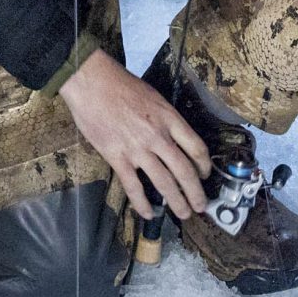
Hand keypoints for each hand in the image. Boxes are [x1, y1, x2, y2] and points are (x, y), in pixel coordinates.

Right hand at [57, 51, 209, 219]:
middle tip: (201, 206)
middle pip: (185, 171)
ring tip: (183, 213)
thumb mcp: (154, 97)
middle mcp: (158, 136)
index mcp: (170, 118)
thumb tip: (174, 139)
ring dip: (176, 202)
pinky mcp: (118, 158)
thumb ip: (166, 119)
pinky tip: (148, 213)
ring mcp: (138, 149)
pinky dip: (142, 203)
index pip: (197, 148)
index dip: (204, 166)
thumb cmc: (122, 85)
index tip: (205, 175)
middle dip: (195, 193)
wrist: (93, 83)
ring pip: (164, 182)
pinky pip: (133, 186)